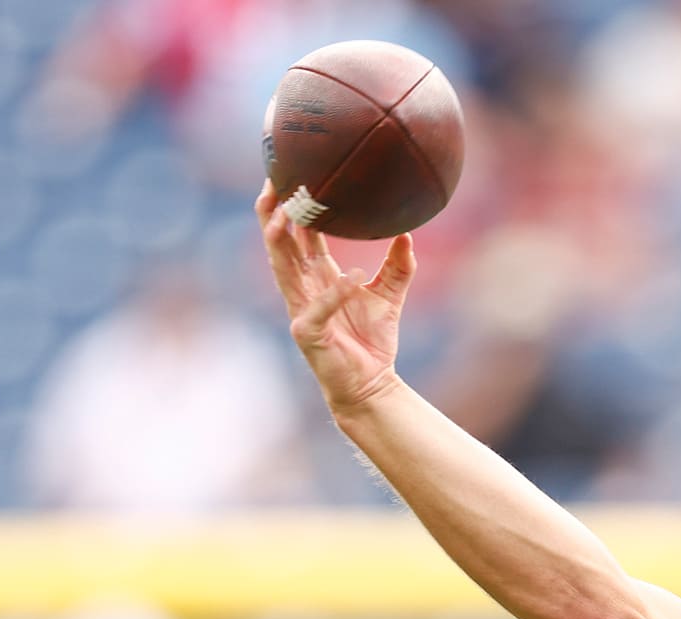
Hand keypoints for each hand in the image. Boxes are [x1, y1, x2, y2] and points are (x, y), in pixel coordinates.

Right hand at [256, 180, 413, 412]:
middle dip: (272, 212)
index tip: (292, 172)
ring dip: (282, 240)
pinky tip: (350, 275)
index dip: (291, 206)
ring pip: (282, 269)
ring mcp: (300, 310)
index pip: (296, 235)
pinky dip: (334, 292)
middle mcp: (302, 289)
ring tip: (289, 213)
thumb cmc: (373, 342)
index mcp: (316, 277)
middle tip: (276, 180)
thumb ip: (398, 266)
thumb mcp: (389, 296)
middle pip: (277, 243)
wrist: (373, 384)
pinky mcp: (308, 334)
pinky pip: (317, 309)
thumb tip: (408, 233)